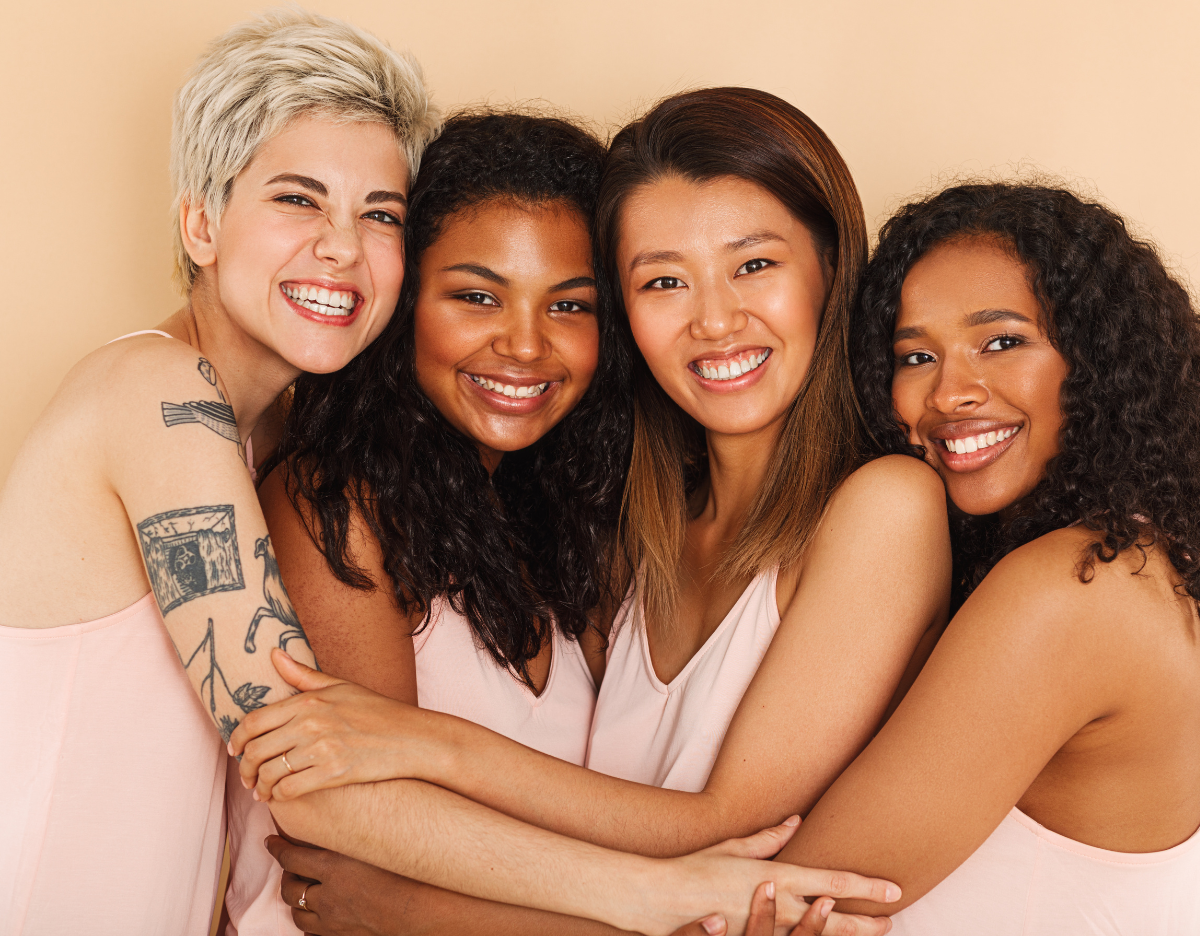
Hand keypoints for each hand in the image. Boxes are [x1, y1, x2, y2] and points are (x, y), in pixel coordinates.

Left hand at [228, 649, 440, 800]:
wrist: (412, 738)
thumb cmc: (378, 711)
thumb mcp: (341, 686)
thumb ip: (303, 675)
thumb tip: (273, 654)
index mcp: (309, 700)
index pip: (255, 721)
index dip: (237, 739)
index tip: (235, 750)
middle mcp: (311, 723)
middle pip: (257, 750)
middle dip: (245, 768)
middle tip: (246, 776)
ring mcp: (322, 749)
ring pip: (270, 773)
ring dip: (259, 786)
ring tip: (260, 791)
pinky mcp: (333, 773)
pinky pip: (290, 789)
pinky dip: (278, 796)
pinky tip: (279, 797)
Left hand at [268, 834, 431, 935]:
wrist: (424, 910)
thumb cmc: (407, 871)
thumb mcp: (376, 844)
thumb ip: (352, 832)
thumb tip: (338, 815)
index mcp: (334, 868)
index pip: (291, 858)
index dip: (276, 849)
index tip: (269, 841)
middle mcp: (327, 896)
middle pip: (290, 888)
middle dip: (285, 876)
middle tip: (288, 867)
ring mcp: (333, 921)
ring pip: (297, 914)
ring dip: (295, 901)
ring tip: (299, 892)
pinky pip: (312, 933)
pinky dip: (309, 923)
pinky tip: (315, 916)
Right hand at [645, 819, 897, 935]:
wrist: (661, 898)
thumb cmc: (695, 868)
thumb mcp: (733, 847)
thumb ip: (768, 838)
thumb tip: (795, 821)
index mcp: (775, 875)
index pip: (831, 880)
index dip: (864, 886)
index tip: (892, 889)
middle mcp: (777, 903)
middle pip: (833, 917)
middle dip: (865, 921)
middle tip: (890, 921)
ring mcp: (765, 927)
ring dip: (844, 935)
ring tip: (870, 933)